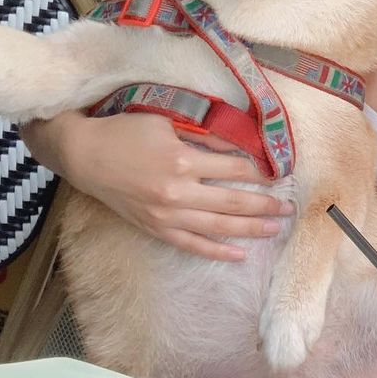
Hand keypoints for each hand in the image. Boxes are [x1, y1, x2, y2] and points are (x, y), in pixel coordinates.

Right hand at [20, 111, 294, 261]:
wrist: (86, 155)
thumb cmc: (127, 131)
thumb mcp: (168, 123)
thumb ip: (204, 137)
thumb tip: (239, 147)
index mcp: (183, 161)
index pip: (235, 168)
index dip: (261, 172)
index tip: (281, 174)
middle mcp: (178, 193)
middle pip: (233, 202)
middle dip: (265, 206)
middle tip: (290, 208)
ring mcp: (167, 215)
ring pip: (218, 227)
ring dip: (251, 229)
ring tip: (276, 229)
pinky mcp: (156, 228)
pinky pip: (192, 244)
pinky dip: (217, 251)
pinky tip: (239, 254)